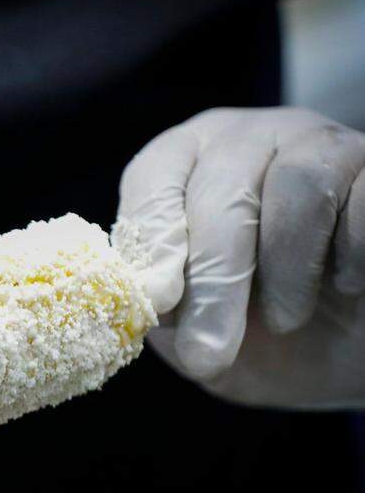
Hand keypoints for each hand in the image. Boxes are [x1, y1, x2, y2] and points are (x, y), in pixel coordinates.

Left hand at [114, 107, 364, 408]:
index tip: (158, 298)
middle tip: (209, 351)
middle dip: (212, 280)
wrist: (349, 353)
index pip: (154, 176)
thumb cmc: (262, 332)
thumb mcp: (197, 330)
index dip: (153, 237)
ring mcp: (325, 145)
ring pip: (298, 185)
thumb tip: (148, 294)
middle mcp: (252, 138)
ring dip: (285, 268)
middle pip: (222, 191)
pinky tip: (346, 285)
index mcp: (187, 163)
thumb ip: (165, 306)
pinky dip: (352, 256)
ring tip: (285, 319)